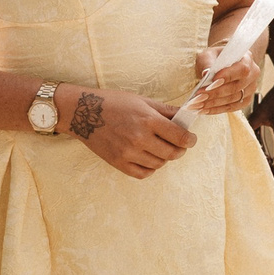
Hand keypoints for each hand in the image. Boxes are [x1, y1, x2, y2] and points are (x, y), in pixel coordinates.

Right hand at [67, 87, 195, 178]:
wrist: (82, 112)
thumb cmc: (114, 102)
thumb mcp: (143, 101)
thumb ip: (166, 111)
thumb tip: (186, 117)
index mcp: (148, 120)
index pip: (180, 137)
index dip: (190, 140)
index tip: (191, 139)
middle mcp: (139, 138)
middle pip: (172, 153)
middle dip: (180, 150)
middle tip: (179, 145)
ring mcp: (128, 152)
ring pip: (159, 164)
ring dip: (165, 158)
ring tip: (160, 149)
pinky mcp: (117, 162)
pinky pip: (142, 173)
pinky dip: (150, 168)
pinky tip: (149, 159)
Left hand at [189, 41, 263, 115]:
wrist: (225, 64)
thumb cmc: (216, 58)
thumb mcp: (209, 54)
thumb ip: (208, 62)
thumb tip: (205, 73)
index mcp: (247, 59)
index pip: (241, 69)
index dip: (227, 76)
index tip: (210, 82)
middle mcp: (253, 74)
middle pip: (236, 87)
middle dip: (215, 93)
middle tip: (197, 97)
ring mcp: (251, 88)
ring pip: (234, 99)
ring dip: (213, 103)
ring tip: (196, 105)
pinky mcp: (246, 100)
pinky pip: (232, 107)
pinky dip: (217, 109)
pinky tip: (204, 110)